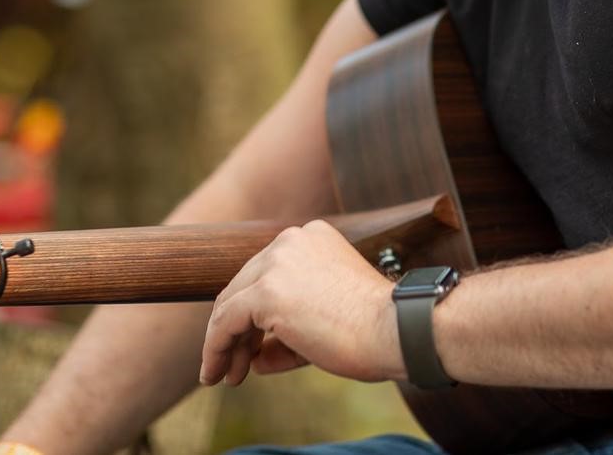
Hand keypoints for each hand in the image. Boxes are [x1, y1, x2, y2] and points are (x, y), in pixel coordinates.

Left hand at [198, 219, 401, 387]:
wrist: (396, 330)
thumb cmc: (374, 331)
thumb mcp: (325, 323)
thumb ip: (287, 334)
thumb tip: (255, 357)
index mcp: (311, 238)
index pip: (268, 275)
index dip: (254, 315)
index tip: (251, 347)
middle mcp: (291, 240)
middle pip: (244, 286)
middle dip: (235, 331)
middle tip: (232, 367)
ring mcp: (277, 263)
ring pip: (230, 304)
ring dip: (224, 344)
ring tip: (222, 376)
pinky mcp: (266, 292)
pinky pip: (225, 322)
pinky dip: (217, 349)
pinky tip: (217, 373)